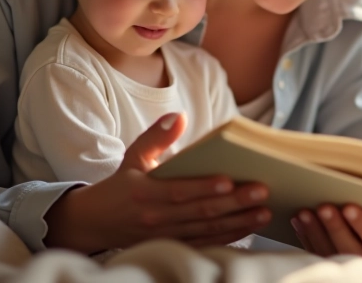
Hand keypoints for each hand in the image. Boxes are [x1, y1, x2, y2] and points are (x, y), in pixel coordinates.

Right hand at [43, 112, 270, 252]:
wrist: (97, 223)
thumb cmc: (121, 184)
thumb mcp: (133, 156)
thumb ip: (156, 136)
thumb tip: (178, 116)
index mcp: (145, 193)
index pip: (178, 191)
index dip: (203, 187)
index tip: (229, 179)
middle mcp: (156, 218)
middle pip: (199, 212)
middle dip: (233, 202)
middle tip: (262, 191)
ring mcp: (165, 236)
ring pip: (207, 231)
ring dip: (238, 222)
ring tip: (264, 211)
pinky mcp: (173, 246)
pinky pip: (205, 243)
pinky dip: (229, 237)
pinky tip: (250, 227)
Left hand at [291, 204, 361, 275]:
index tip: (350, 206)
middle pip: (348, 246)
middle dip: (334, 226)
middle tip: (323, 206)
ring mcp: (348, 264)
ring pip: (329, 250)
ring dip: (315, 231)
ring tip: (304, 212)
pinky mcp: (332, 263)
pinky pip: (316, 252)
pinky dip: (305, 237)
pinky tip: (298, 221)